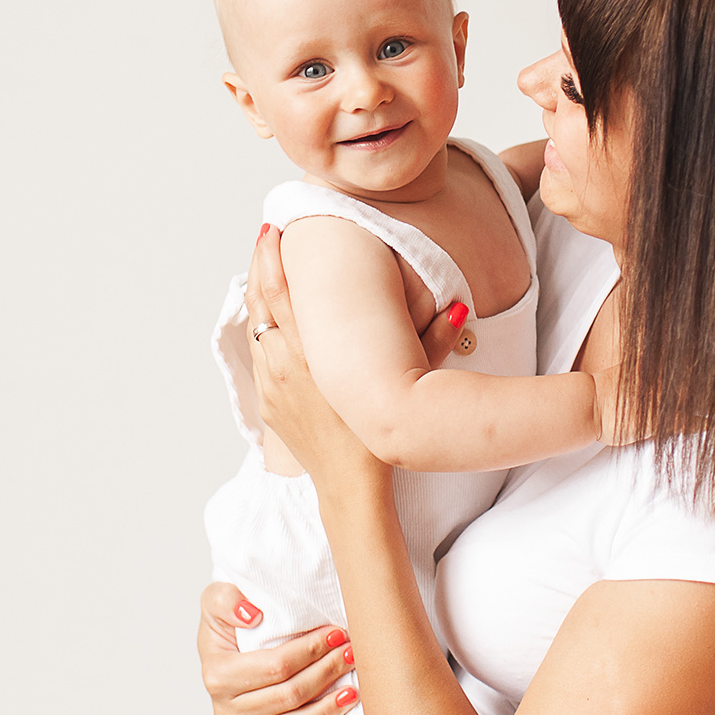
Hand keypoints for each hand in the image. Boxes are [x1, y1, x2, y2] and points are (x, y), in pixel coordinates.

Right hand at [198, 583, 361, 714]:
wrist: (220, 655)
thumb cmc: (228, 626)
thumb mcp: (216, 599)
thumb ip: (226, 600)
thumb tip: (252, 616)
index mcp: (218, 674)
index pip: (276, 666)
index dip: (310, 651)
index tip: (337, 634)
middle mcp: (226, 709)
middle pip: (290, 695)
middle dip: (327, 673)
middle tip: (353, 655)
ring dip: (327, 709)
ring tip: (353, 690)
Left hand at [245, 224, 464, 482]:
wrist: (349, 486)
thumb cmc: (377, 436)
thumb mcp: (408, 385)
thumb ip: (435, 343)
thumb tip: (459, 308)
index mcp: (308, 354)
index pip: (279, 290)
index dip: (272, 256)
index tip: (273, 228)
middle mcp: (280, 365)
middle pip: (258, 300)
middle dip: (259, 264)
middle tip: (266, 234)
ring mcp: (269, 385)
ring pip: (254, 327)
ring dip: (258, 295)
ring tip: (266, 268)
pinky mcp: (268, 403)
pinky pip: (259, 355)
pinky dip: (262, 330)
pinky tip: (272, 319)